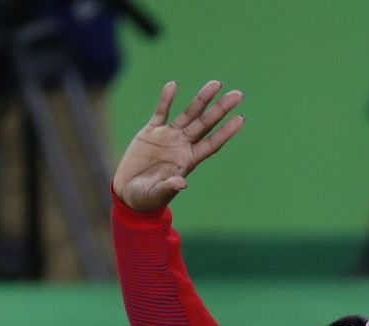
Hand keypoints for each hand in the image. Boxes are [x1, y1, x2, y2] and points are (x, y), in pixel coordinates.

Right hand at [113, 80, 244, 212]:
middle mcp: (182, 146)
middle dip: (221, 109)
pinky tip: (173, 85)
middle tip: (238, 94)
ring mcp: (168, 137)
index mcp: (188, 161)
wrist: (127, 192)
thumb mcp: (157, 194)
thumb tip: (182, 183)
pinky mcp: (151, 132)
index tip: (241, 119)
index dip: (226, 132)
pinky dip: (166, 99)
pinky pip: (161, 112)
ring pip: (189, 114)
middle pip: (206, 124)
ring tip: (216, 83)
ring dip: (202, 99)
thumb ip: (169, 187)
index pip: (212, 143)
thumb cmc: (146, 198)